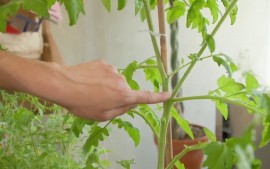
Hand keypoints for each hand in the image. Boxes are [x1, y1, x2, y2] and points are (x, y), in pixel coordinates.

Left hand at [54, 60, 170, 120]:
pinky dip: (101, 78)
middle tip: (99, 101)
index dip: (158, 97)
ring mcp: (113, 69)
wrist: (63, 84)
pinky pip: (107, 72)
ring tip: (90, 90)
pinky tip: (88, 81)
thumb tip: (131, 103)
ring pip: (115, 81)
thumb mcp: (102, 116)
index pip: (145, 97)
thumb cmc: (82, 104)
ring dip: (107, 86)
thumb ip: (121, 110)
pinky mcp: (103, 62)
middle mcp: (122, 81)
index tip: (168, 94)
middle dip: (117, 96)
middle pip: (126, 90)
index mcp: (123, 95)